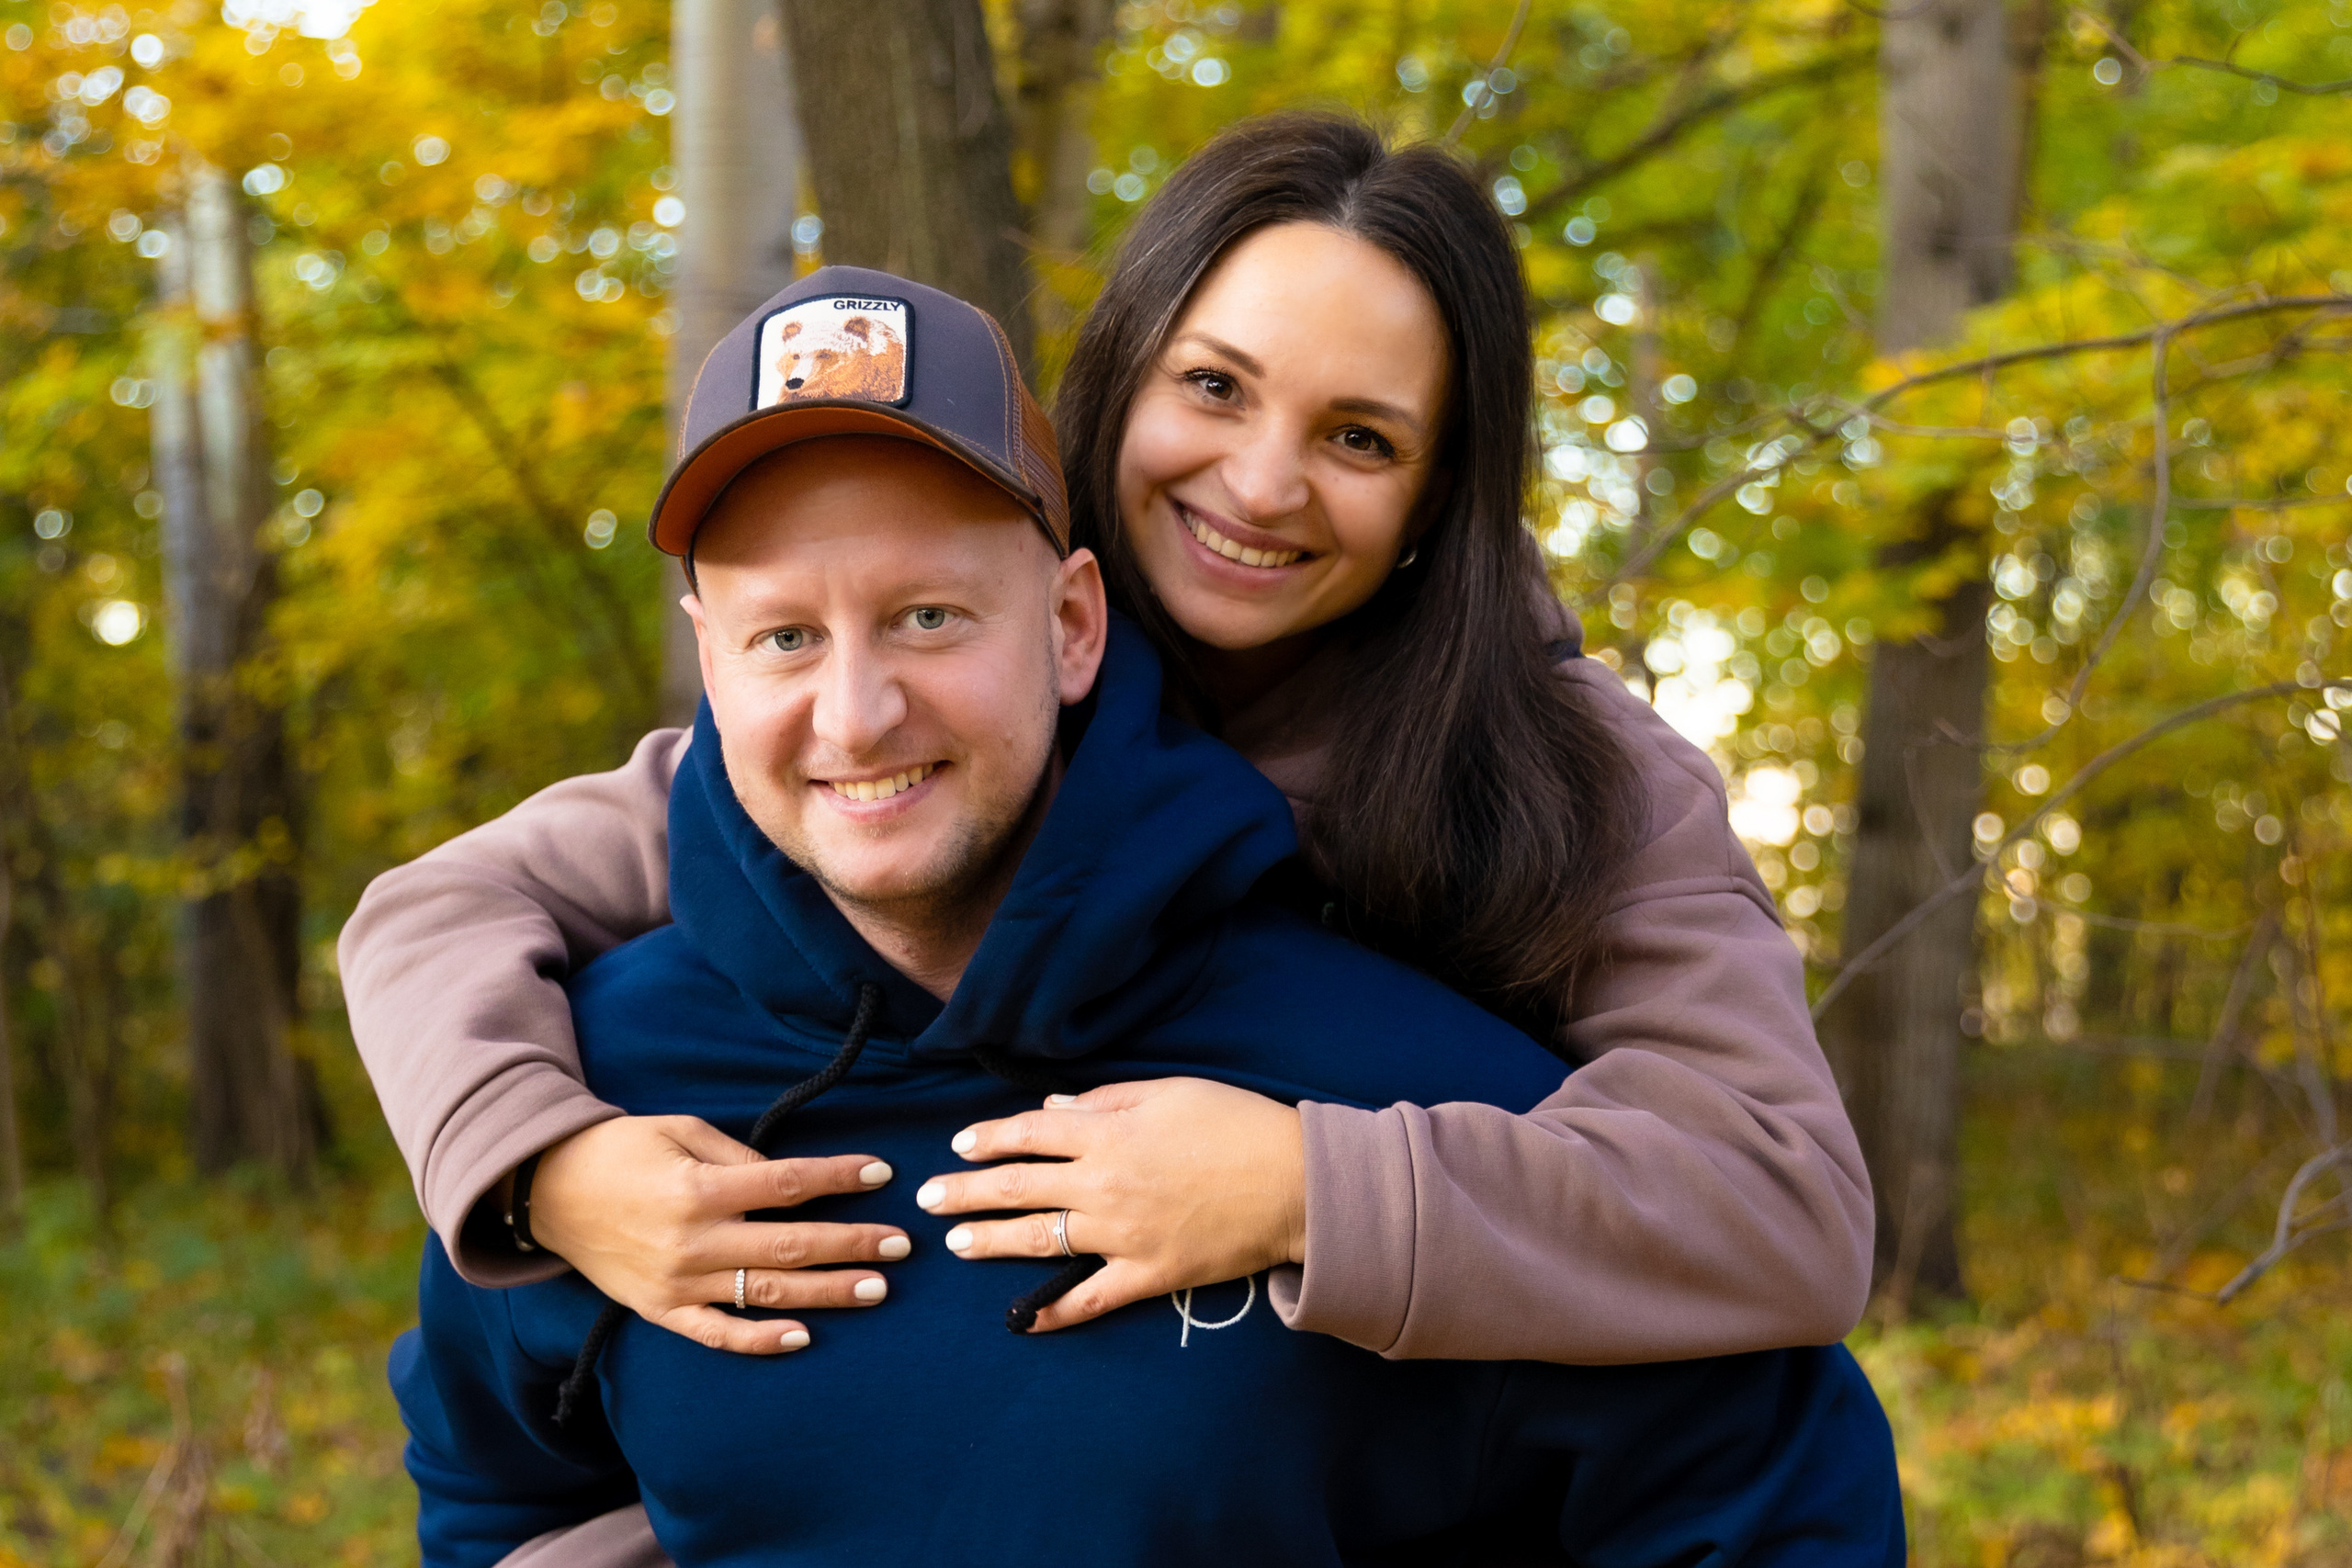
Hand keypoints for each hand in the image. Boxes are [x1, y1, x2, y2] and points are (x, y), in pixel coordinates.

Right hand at [528, 1115, 909, 1353]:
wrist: (548, 1190)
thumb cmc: (620, 1150)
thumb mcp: (680, 1130)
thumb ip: (737, 1156)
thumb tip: (790, 1178)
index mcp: (699, 1190)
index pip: (786, 1184)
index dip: (839, 1178)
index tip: (882, 1174)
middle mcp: (693, 1241)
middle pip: (789, 1245)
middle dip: (851, 1244)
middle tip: (901, 1244)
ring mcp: (676, 1282)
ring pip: (765, 1293)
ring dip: (826, 1293)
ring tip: (877, 1289)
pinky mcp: (659, 1310)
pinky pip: (715, 1334)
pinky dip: (759, 1341)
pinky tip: (802, 1338)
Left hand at [915, 1077, 1304, 1332]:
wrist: (1294, 1184)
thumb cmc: (1237, 1124)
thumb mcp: (1171, 1091)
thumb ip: (1106, 1099)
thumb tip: (1053, 1109)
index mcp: (1109, 1134)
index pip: (1030, 1133)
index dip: (988, 1138)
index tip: (959, 1145)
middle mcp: (1103, 1185)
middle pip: (1017, 1188)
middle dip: (964, 1192)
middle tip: (927, 1199)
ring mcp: (1121, 1235)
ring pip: (1038, 1241)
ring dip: (988, 1241)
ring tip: (956, 1242)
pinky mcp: (1146, 1275)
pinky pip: (1089, 1299)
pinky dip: (1054, 1312)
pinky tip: (1021, 1321)